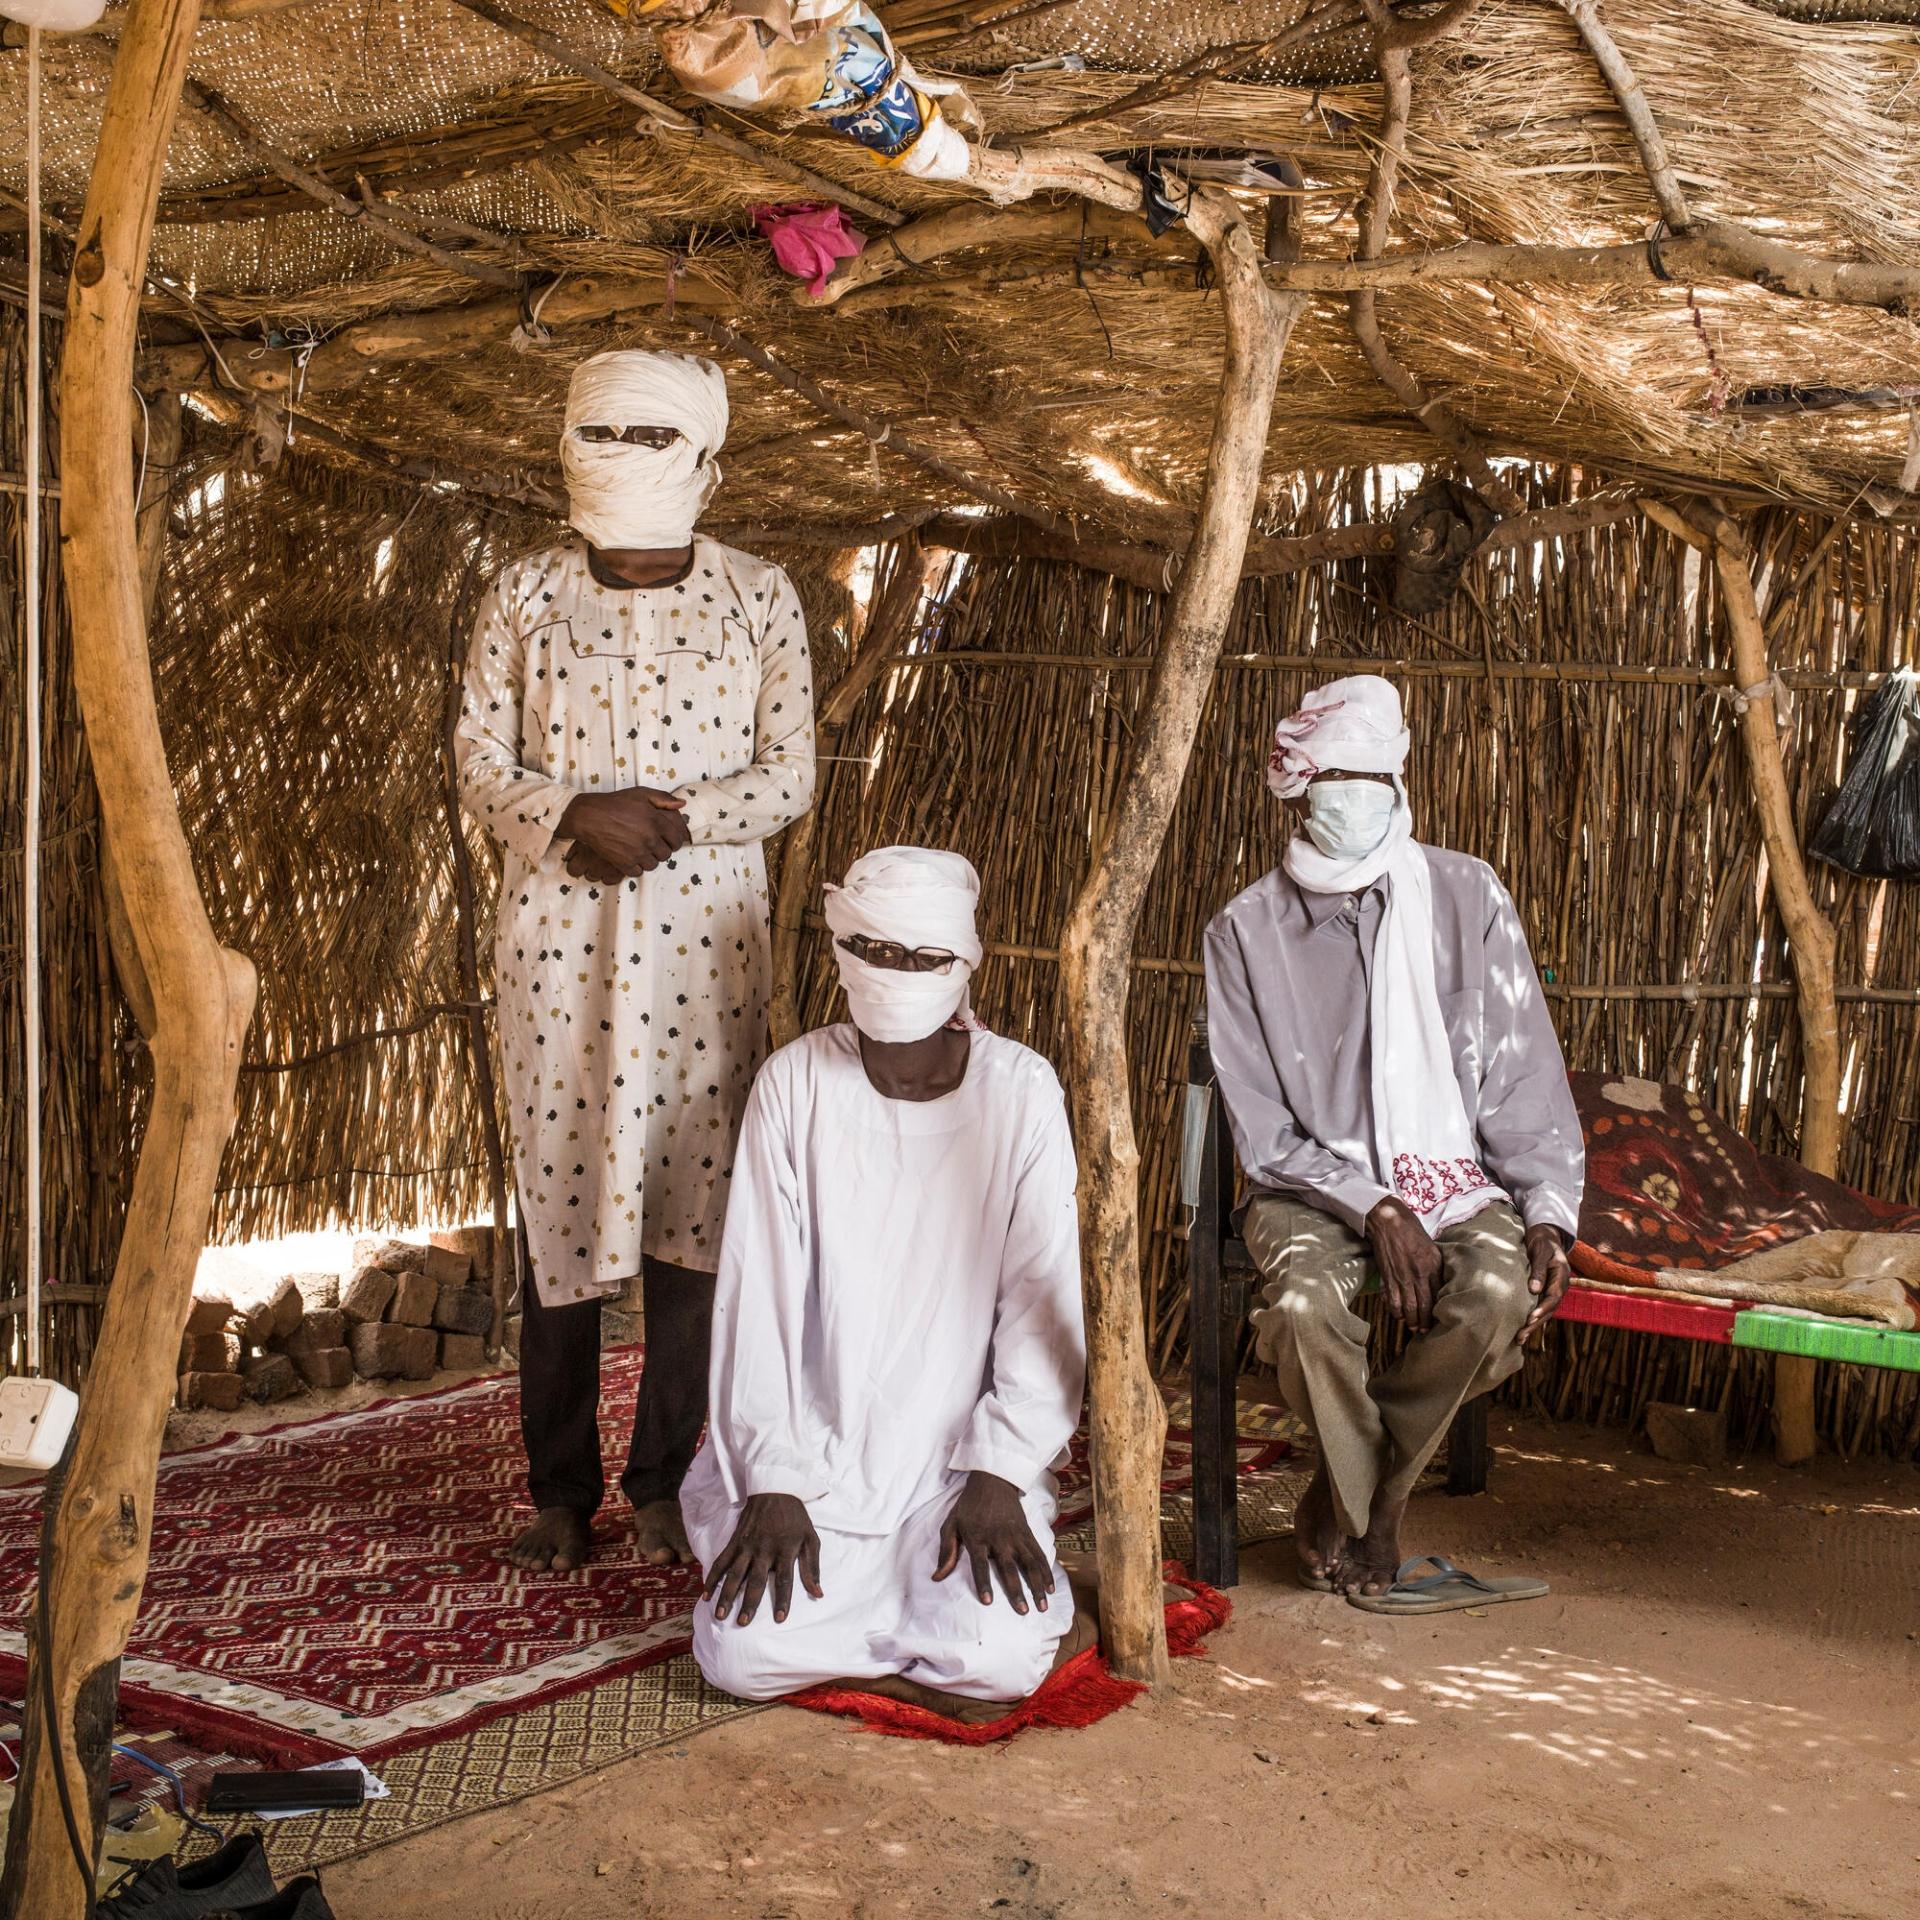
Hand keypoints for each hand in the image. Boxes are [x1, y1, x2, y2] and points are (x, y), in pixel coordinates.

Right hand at [559, 787, 689, 877]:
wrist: (589, 816)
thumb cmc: (616, 803)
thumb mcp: (641, 793)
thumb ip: (664, 798)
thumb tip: (682, 805)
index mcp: (656, 822)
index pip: (676, 840)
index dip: (674, 841)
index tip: (668, 840)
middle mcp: (650, 839)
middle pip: (666, 854)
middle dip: (661, 850)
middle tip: (653, 845)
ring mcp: (637, 852)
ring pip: (653, 865)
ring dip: (649, 860)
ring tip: (641, 851)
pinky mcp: (624, 863)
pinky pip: (638, 872)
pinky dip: (636, 867)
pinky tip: (631, 857)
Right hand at [703, 1493, 821, 1626]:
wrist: (775, 1489)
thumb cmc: (795, 1518)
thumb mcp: (810, 1539)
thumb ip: (812, 1567)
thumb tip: (819, 1593)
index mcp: (785, 1549)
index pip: (785, 1580)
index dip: (783, 1600)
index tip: (780, 1619)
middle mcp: (764, 1550)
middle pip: (756, 1581)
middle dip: (749, 1603)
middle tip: (742, 1623)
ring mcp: (747, 1545)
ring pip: (734, 1574)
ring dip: (726, 1595)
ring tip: (720, 1615)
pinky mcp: (734, 1541)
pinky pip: (721, 1562)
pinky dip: (712, 1578)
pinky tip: (706, 1594)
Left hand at [933, 1471, 1054, 1614]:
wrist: (992, 1481)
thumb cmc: (968, 1506)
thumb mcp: (951, 1524)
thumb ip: (946, 1551)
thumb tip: (937, 1577)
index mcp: (977, 1537)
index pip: (980, 1565)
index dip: (984, 1583)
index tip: (988, 1601)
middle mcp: (999, 1538)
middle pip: (1008, 1567)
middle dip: (1016, 1591)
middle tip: (1022, 1611)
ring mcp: (1016, 1535)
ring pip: (1029, 1563)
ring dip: (1037, 1585)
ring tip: (1042, 1605)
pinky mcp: (1027, 1532)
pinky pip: (1039, 1554)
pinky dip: (1046, 1571)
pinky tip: (1050, 1587)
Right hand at [1366, 1196, 1441, 1332]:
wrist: (1389, 1219)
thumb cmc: (1411, 1231)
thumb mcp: (1432, 1247)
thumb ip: (1436, 1267)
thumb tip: (1439, 1285)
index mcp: (1432, 1266)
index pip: (1437, 1296)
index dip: (1436, 1311)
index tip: (1436, 1319)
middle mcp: (1418, 1273)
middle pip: (1423, 1305)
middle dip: (1423, 1321)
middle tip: (1424, 1330)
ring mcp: (1402, 1276)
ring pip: (1407, 1306)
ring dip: (1409, 1319)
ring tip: (1411, 1326)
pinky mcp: (1387, 1275)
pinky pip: (1391, 1299)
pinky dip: (1394, 1309)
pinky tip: (1397, 1314)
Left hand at [1517, 1223, 1571, 1344]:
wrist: (1546, 1236)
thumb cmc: (1542, 1242)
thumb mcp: (1540, 1252)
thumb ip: (1538, 1269)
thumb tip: (1534, 1290)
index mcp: (1561, 1277)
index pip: (1553, 1297)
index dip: (1542, 1309)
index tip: (1530, 1318)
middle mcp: (1559, 1287)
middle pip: (1549, 1309)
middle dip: (1535, 1324)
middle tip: (1521, 1335)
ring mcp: (1553, 1291)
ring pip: (1545, 1312)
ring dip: (1533, 1326)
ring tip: (1519, 1340)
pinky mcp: (1545, 1292)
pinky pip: (1540, 1309)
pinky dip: (1532, 1320)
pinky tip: (1522, 1330)